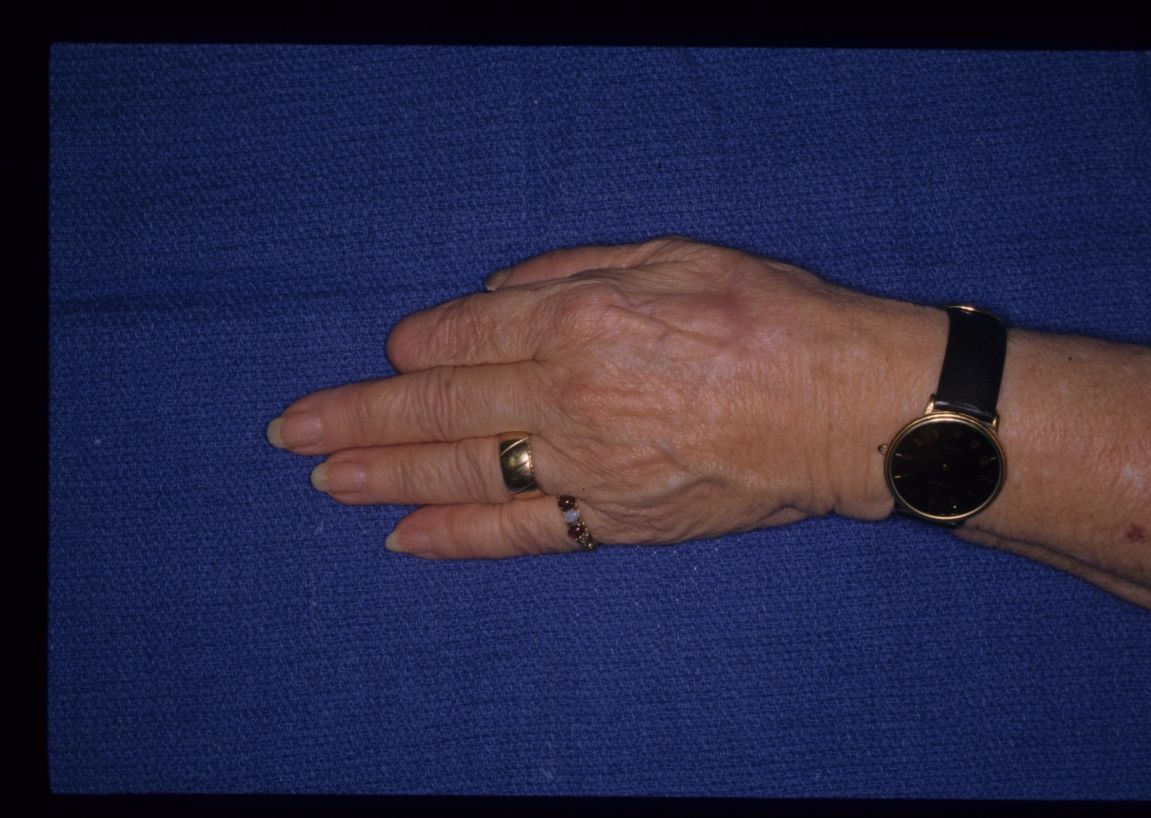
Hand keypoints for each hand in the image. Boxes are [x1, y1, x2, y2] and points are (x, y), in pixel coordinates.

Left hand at [267, 237, 946, 557]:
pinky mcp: (612, 521)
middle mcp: (567, 395)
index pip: (464, 335)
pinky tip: (404, 539)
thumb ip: (574, 269)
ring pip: (460, 472)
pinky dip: (456, 539)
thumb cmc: (772, 318)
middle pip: (438, 406)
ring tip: (323, 478)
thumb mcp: (674, 254)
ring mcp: (585, 466)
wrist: (846, 408)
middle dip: (357, 417)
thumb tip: (494, 298)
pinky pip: (518, 534)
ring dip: (383, 476)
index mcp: (579, 320)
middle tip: (294, 429)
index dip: (415, 345)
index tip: (391, 353)